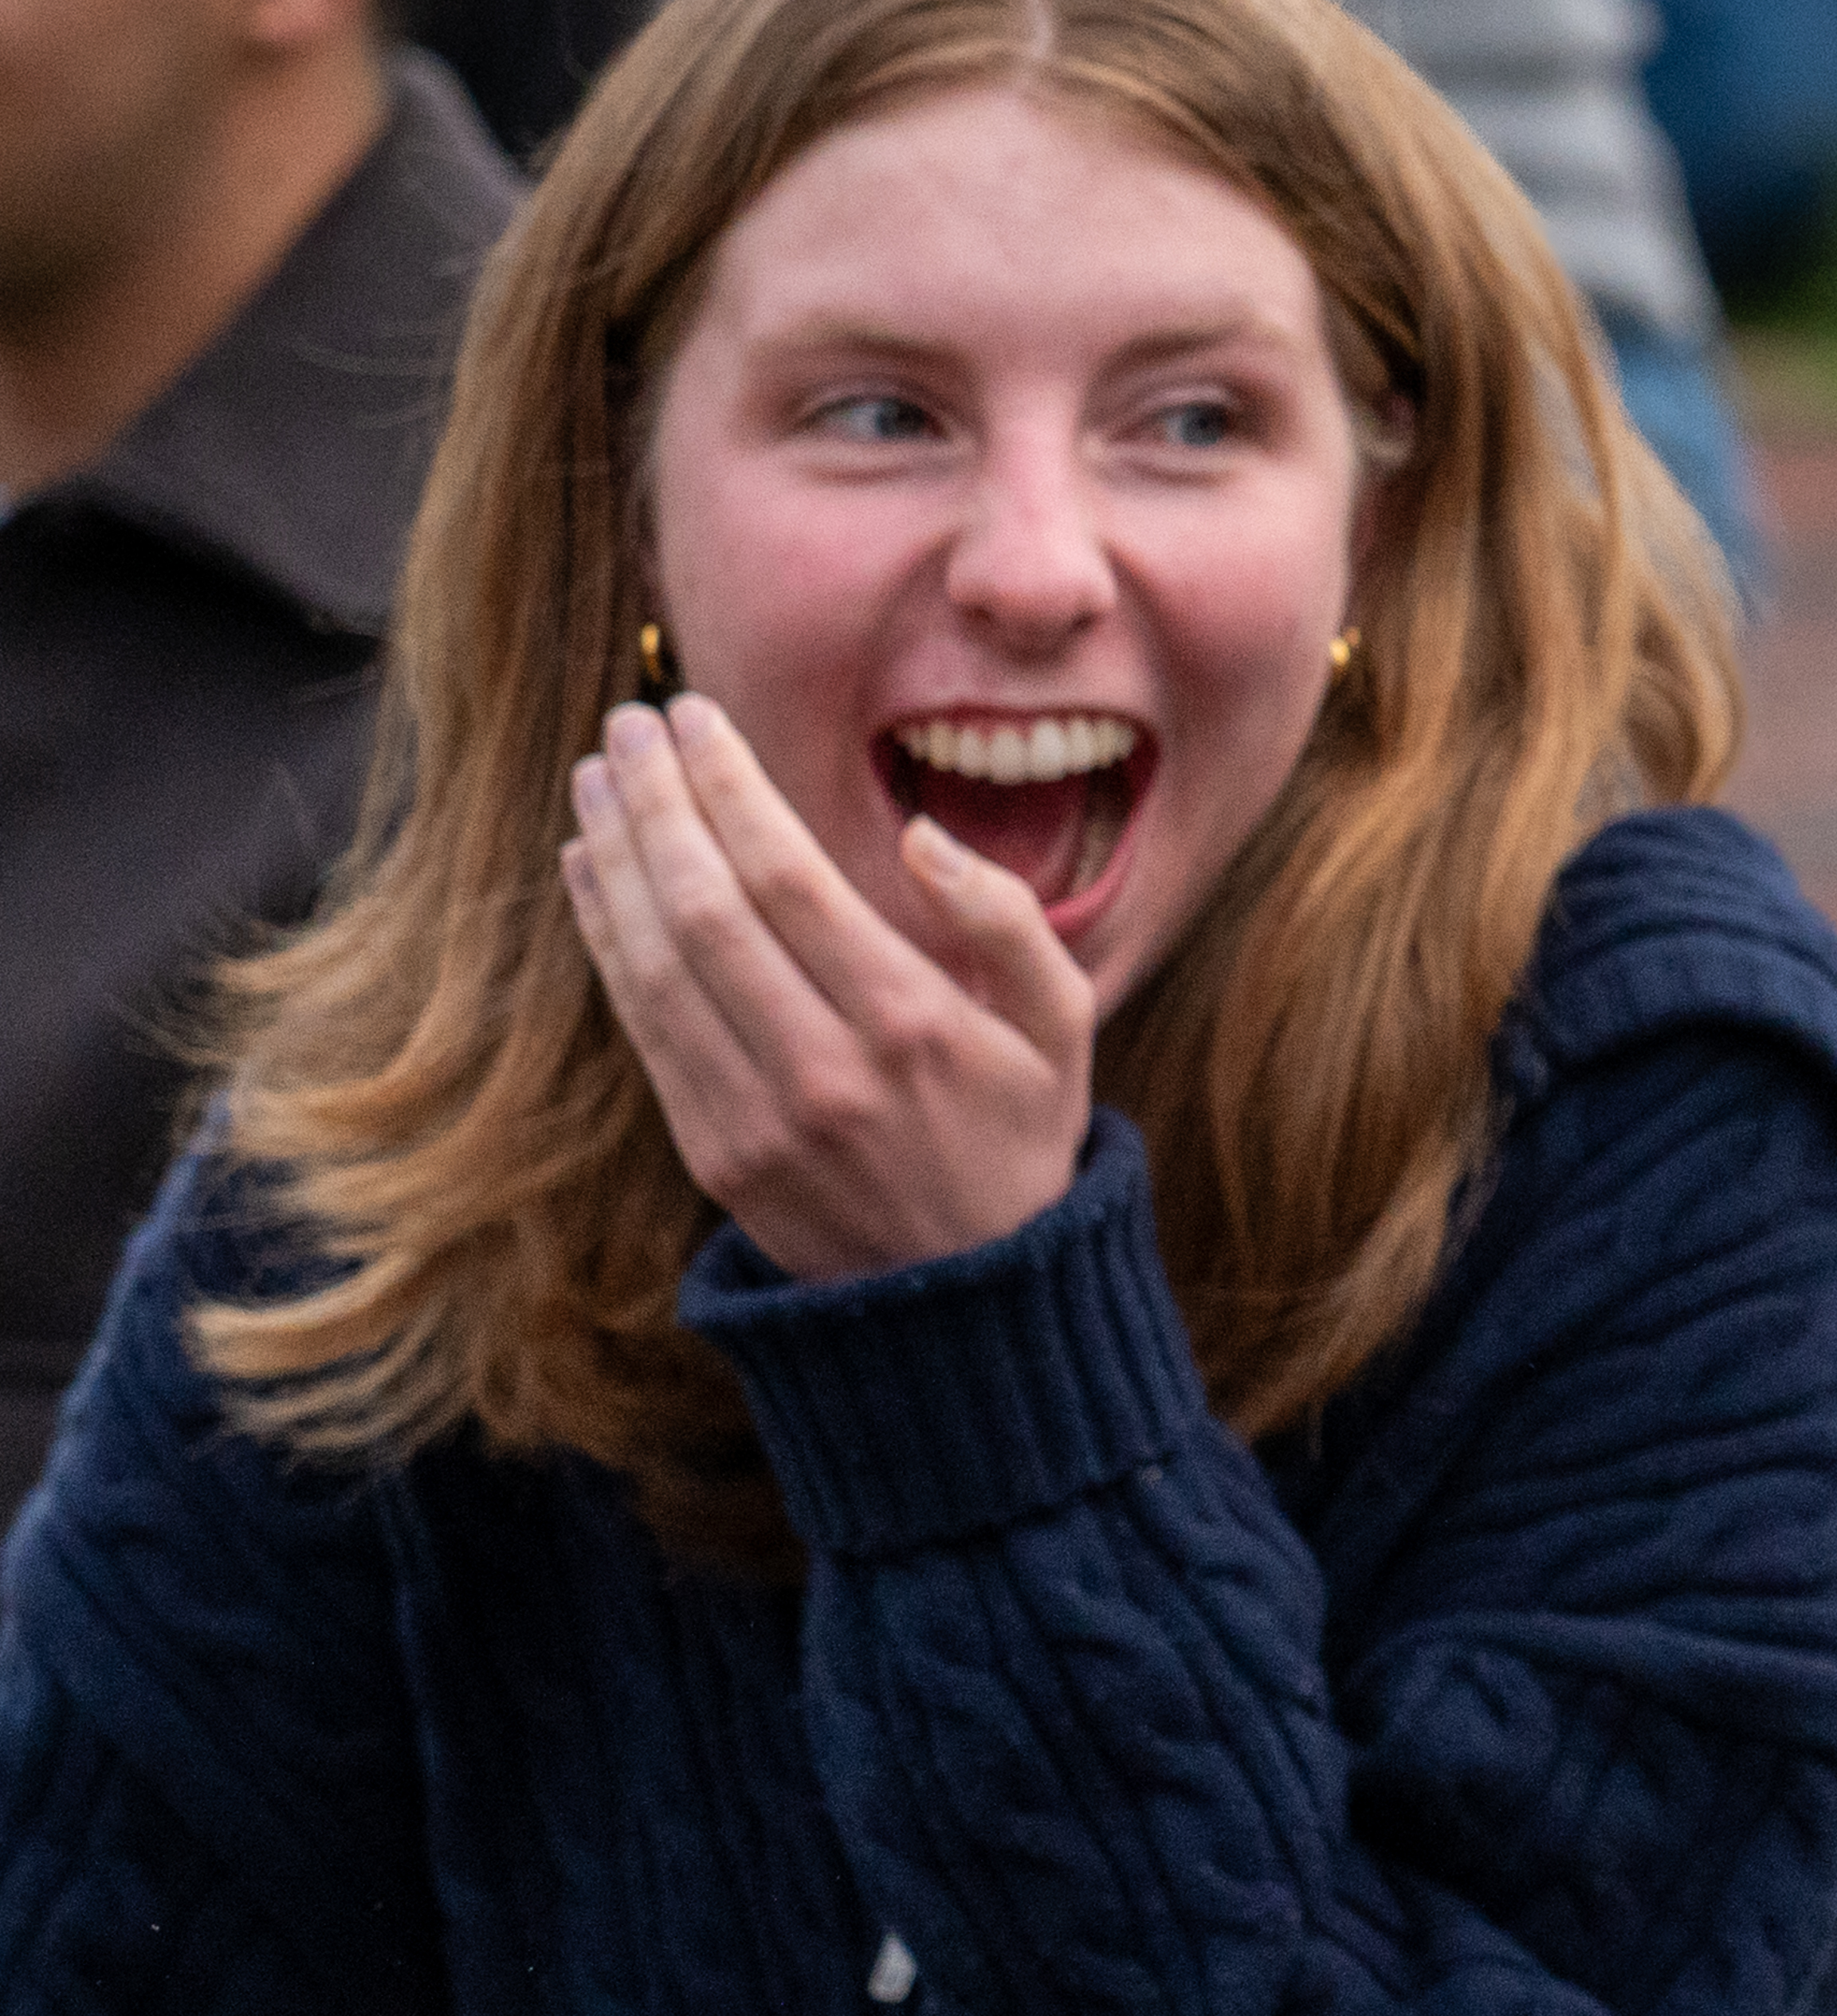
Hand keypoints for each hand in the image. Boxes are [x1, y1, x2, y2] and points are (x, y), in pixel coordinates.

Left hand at [563, 695, 1093, 1283]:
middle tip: (626, 727)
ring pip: (656, 961)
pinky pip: (642, 1023)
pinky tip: (591, 871)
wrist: (971, 1299)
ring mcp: (755, 1117)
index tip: (693, 716)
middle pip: (704, 905)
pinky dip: (605, 936)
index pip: (787, 875)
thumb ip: (1009, 923)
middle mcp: (823, 1068)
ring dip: (615, 858)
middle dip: (656, 801)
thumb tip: (921, 835)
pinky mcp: (710, 1151)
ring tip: (597, 780)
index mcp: (912, 1022)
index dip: (728, 785)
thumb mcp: (1065, 1026)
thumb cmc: (1021, 1133)